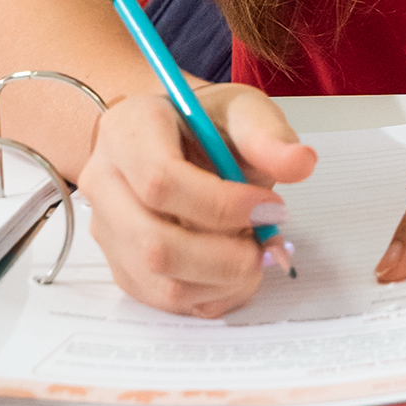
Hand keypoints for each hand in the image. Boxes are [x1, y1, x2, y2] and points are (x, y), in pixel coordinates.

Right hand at [77, 87, 315, 317]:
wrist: (174, 135)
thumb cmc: (207, 121)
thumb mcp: (243, 109)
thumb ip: (269, 136)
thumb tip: (301, 164)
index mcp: (128, 130)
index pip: (160, 180)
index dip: (220, 204)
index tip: (270, 206)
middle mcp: (105, 182)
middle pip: (152, 242)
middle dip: (221, 256)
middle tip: (267, 244)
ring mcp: (106, 227)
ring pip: (154, 278)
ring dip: (217, 279)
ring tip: (255, 255)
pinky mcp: (119, 261)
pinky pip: (158, 296)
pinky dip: (206, 293)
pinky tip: (236, 272)